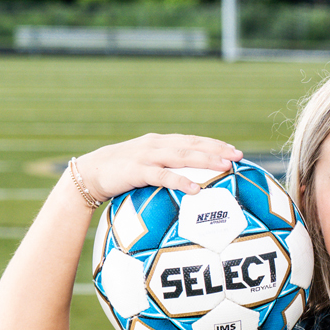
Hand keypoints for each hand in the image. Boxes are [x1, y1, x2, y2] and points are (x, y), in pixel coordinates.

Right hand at [72, 132, 243, 203]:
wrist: (91, 172)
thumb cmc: (121, 174)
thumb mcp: (146, 166)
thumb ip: (165, 169)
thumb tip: (188, 183)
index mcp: (161, 142)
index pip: (192, 141)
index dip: (214, 144)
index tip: (234, 151)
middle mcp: (157, 145)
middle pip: (192, 145)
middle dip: (216, 150)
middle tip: (238, 156)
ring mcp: (147, 156)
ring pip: (182, 157)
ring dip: (205, 161)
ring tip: (224, 167)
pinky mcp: (137, 171)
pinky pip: (162, 176)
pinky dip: (180, 181)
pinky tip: (196, 188)